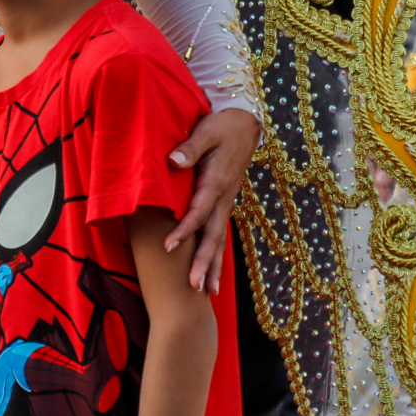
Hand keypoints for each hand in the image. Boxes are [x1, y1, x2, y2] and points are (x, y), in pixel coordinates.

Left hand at [164, 106, 259, 292]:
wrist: (246, 124)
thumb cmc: (222, 126)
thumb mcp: (206, 130)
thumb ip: (191, 147)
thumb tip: (174, 161)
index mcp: (217, 181)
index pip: (198, 211)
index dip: (184, 229)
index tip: (169, 246)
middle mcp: (224, 197)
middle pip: (213, 235)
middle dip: (204, 261)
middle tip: (195, 287)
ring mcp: (226, 203)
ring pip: (219, 239)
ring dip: (213, 265)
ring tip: (207, 291)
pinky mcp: (225, 203)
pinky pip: (219, 233)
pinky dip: (216, 254)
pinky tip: (212, 271)